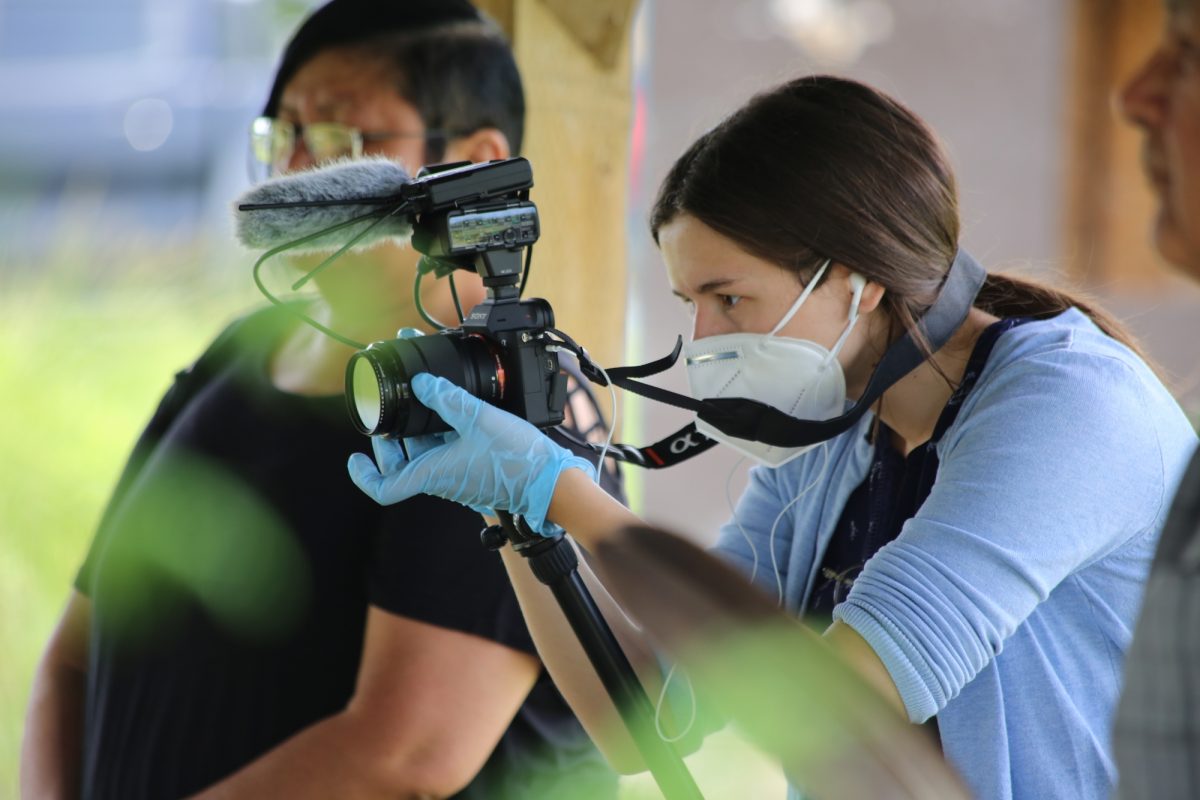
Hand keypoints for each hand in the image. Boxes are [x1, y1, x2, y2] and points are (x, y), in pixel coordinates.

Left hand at [348, 373, 595, 532]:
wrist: (551, 481)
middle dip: (388, 437)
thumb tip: (421, 382)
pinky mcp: (474, 468)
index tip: (354, 457)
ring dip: (416, 428)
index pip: (384, 487)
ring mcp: (457, 475)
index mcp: (433, 473)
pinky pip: (446, 451)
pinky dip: (439, 430)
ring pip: (423, 454)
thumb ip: (448, 398)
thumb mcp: (479, 419)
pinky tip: (451, 406)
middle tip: (387, 410)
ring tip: (420, 395)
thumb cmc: (516, 461)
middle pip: (400, 463)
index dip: (363, 474)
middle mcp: (441, 479)